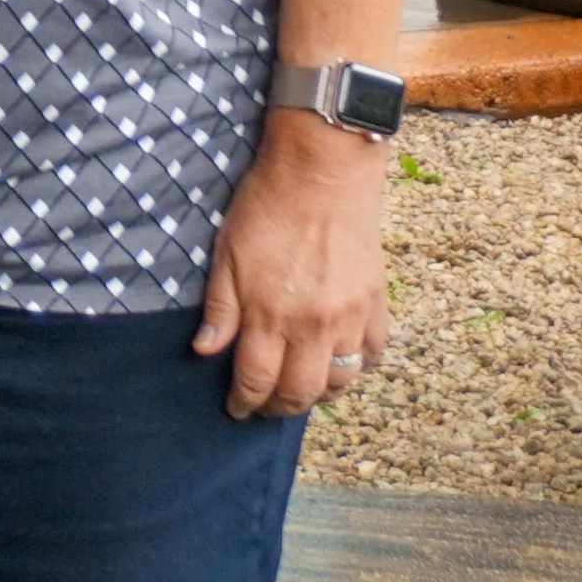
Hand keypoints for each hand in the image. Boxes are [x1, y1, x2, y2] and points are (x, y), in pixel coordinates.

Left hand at [195, 113, 390, 417]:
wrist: (323, 173)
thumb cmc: (267, 207)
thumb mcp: (227, 253)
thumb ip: (219, 308)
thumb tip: (205, 351)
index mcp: (271, 315)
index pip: (256, 379)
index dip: (243, 401)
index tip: (235, 409)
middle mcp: (314, 326)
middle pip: (300, 391)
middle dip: (278, 408)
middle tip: (265, 407)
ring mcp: (350, 317)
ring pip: (341, 381)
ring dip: (319, 394)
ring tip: (301, 391)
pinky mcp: (375, 303)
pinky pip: (373, 354)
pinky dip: (359, 368)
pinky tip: (342, 366)